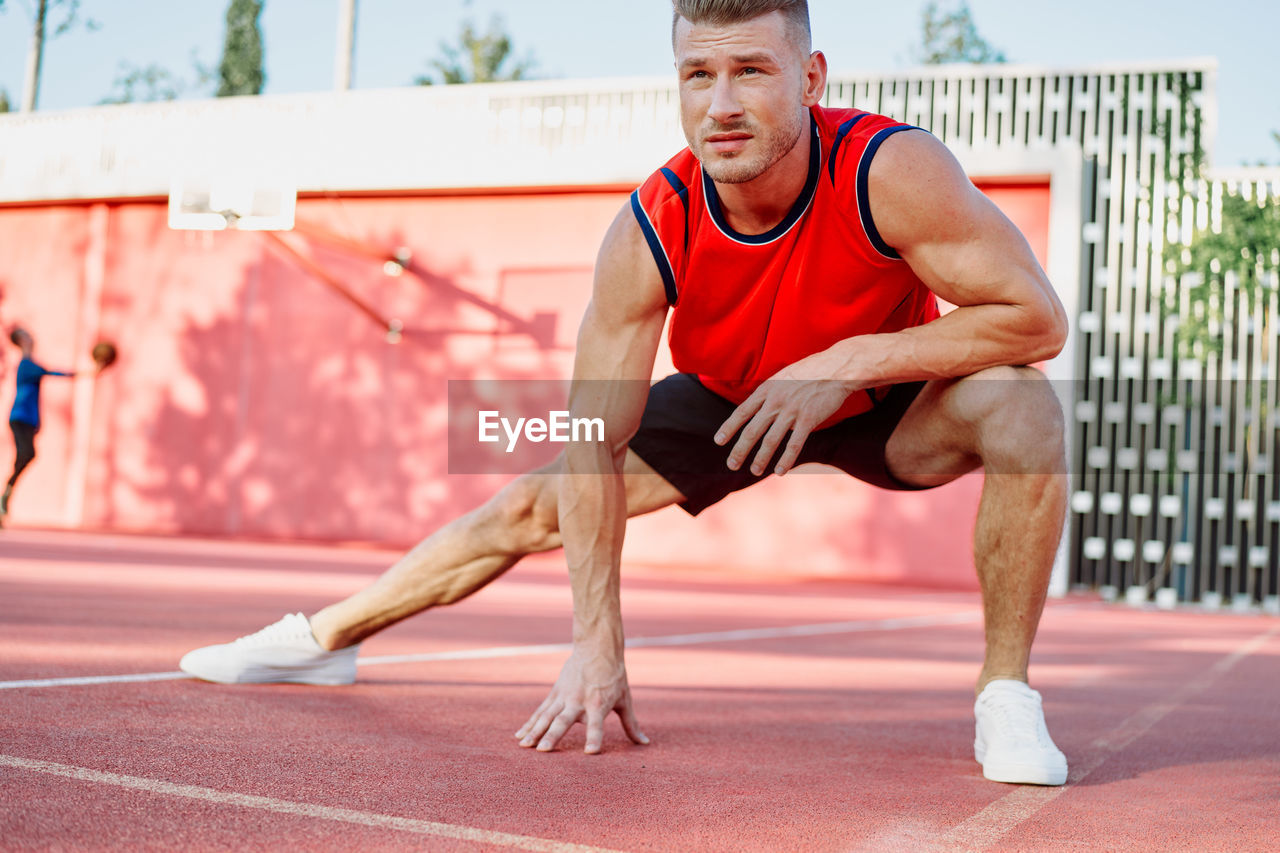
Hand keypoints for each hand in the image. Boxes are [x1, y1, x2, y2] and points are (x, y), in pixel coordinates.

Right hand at [515, 645, 648, 753]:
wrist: (597, 648)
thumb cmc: (614, 676)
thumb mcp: (625, 699)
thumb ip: (631, 724)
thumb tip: (645, 744)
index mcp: (598, 704)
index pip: (597, 725)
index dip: (594, 738)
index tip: (590, 752)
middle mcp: (579, 701)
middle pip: (564, 720)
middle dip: (553, 735)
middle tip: (544, 750)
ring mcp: (564, 696)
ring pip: (547, 716)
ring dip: (535, 731)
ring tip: (525, 746)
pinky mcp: (555, 693)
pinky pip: (540, 711)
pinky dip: (530, 723)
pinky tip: (519, 736)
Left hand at [714, 354, 856, 476]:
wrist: (836, 368)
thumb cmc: (809, 372)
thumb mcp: (782, 377)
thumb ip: (769, 394)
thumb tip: (758, 411)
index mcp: (767, 389)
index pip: (742, 411)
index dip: (729, 427)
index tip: (718, 441)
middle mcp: (775, 401)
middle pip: (752, 430)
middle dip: (740, 450)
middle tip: (732, 464)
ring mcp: (791, 410)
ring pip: (770, 440)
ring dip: (761, 459)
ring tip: (754, 471)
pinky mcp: (808, 419)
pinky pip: (794, 444)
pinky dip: (786, 459)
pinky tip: (780, 471)